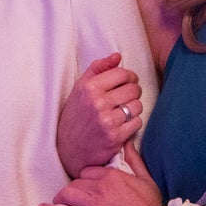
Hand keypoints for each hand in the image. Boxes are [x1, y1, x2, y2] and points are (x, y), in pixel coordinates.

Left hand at [38, 142, 160, 205]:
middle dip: (73, 189)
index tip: (86, 187)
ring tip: (58, 202)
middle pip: (76, 183)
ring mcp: (94, 205)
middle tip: (72, 198)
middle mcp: (100, 187)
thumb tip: (127, 142)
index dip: (85, 180)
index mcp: (112, 175)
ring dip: (61, 198)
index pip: (88, 172)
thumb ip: (134, 159)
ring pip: (68, 194)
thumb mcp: (146, 179)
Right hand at [57, 53, 143, 176]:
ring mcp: (107, 121)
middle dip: (133, 91)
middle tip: (126, 97)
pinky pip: (137, 122)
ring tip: (123, 110)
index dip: (129, 76)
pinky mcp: (115, 137)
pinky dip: (133, 123)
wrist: (68, 149)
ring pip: (137, 106)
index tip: (127, 82)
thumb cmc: (75, 115)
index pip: (122, 73)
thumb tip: (118, 56)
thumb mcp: (80, 88)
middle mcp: (98, 103)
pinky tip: (122, 123)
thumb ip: (98, 69)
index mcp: (90, 87)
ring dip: (134, 108)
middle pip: (133, 89)